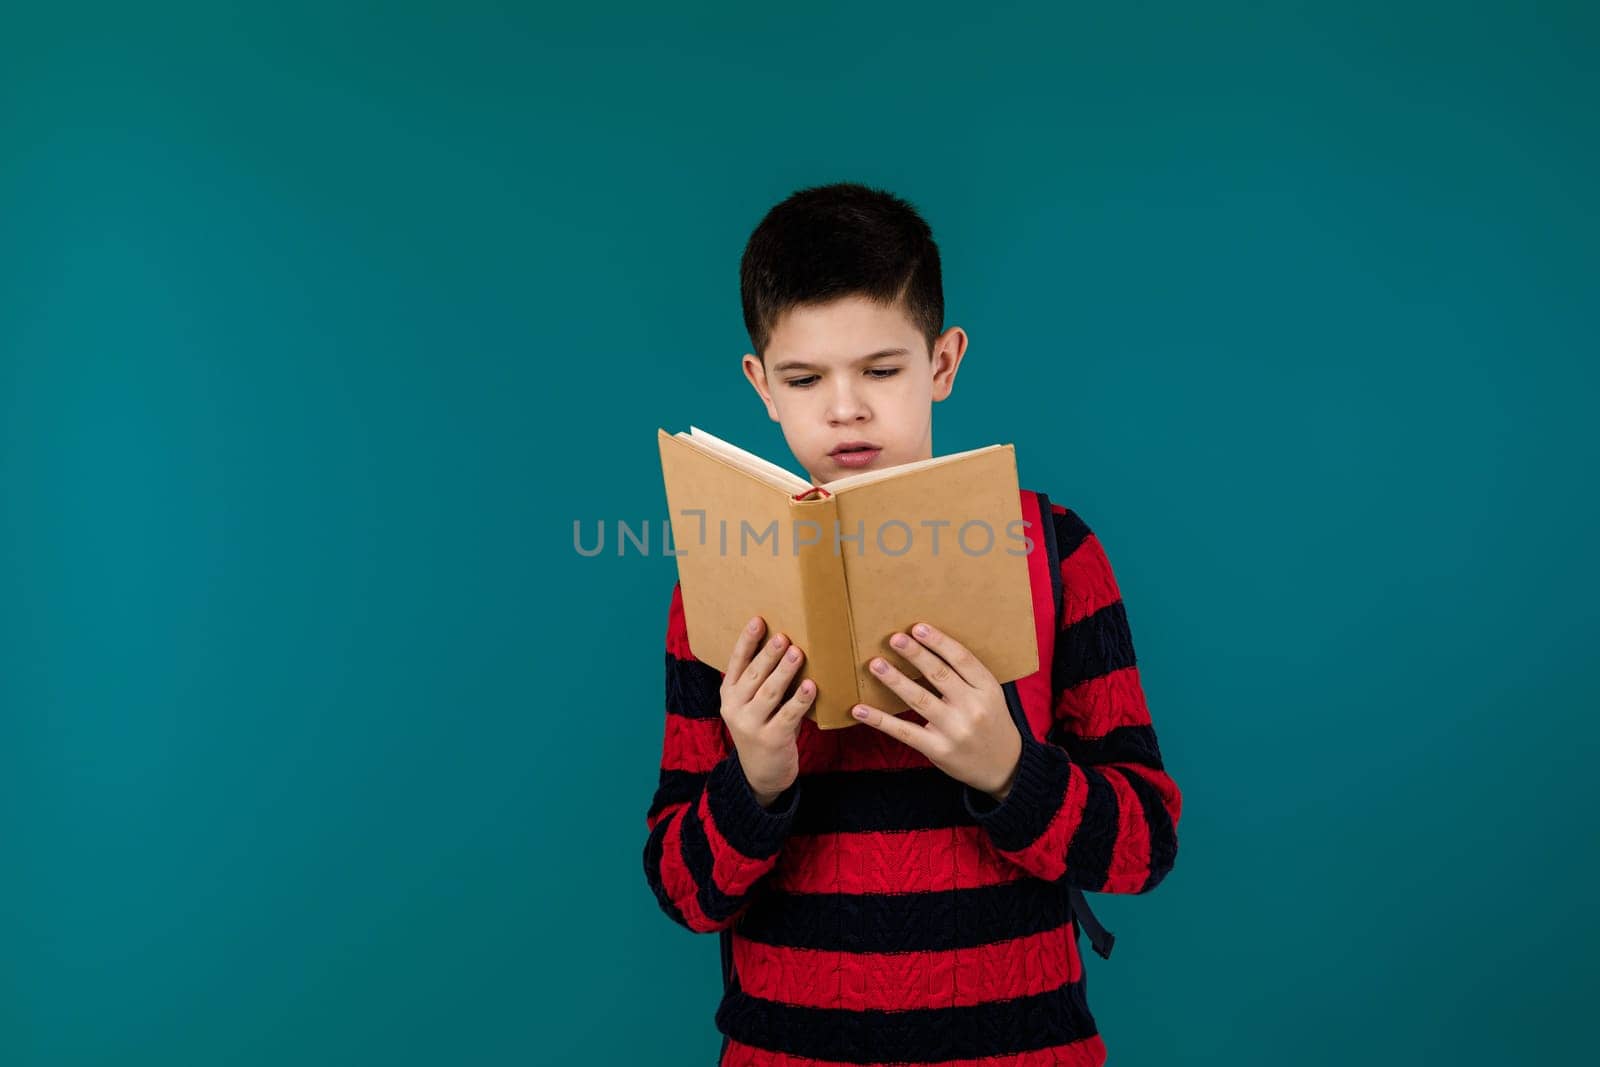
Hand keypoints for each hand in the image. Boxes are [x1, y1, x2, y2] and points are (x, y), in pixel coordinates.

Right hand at [721, 615, 813, 807]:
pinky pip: (788, 715)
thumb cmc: (763, 727)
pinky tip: (811, 686)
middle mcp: (734, 708)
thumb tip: (788, 646)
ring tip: (798, 653)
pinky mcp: (771, 739)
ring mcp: (750, 725)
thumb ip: (761, 682)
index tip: (759, 620)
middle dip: (769, 654)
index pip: (736, 662)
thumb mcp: (753, 704)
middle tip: (784, 636)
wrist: (761, 774)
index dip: (747, 641)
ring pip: (769, 693)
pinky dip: (800, 700)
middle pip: (753, 675)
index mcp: (728, 694)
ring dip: (785, 672)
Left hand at [850, 623, 1022, 801]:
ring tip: (876, 664)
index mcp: (988, 689)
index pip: (962, 659)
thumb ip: (966, 676)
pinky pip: (904, 731)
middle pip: (940, 675)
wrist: (1004, 767)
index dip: (939, 642)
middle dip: (915, 654)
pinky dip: (880, 720)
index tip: (918, 627)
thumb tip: (926, 648)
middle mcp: (973, 708)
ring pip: (919, 699)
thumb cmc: (991, 722)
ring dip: (895, 680)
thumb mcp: (990, 696)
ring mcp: (955, 730)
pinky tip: (860, 709)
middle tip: (894, 638)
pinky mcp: (938, 749)